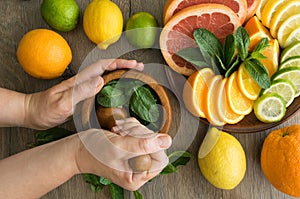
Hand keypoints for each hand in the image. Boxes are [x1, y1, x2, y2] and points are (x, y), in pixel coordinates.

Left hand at [23, 59, 143, 129]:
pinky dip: (113, 85)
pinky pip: (101, 88)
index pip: (103, 66)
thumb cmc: (45, 110)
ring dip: (120, 74)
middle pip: (107, 68)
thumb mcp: (63, 103)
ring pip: (105, 77)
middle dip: (124, 66)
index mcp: (80, 80)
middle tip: (139, 68)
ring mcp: (83, 88)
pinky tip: (117, 92)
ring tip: (133, 77)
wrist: (32, 113)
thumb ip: (81, 92)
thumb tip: (102, 80)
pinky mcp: (82, 96)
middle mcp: (83, 82)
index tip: (134, 64)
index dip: (119, 63)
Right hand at [74, 118, 171, 190]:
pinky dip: (130, 127)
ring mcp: (135, 158)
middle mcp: (138, 169)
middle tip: (123, 134)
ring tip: (118, 132)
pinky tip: (119, 130)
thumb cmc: (92, 151)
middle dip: (139, 134)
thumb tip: (167, 141)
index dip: (151, 144)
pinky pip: (140, 132)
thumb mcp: (119, 148)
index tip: (135, 138)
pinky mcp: (132, 147)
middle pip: (155, 145)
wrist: (77, 148)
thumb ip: (144, 145)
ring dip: (133, 129)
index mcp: (137, 177)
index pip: (161, 158)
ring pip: (148, 136)